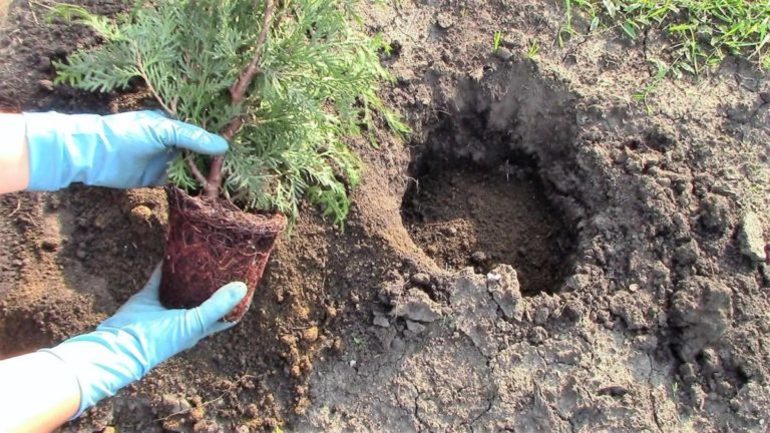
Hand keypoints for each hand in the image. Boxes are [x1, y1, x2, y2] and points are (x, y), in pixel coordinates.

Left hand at [23, 110, 226, 190]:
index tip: (241, 146)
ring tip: (228, 184)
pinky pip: (182, 183)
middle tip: (240, 171)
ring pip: (194, 168)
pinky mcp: (159, 178)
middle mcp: (174, 140)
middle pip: (202, 151)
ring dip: (207, 176)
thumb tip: (224, 147)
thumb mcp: (162, 130)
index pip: (204, 129)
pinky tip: (208, 194)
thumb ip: (192, 138)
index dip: (221, 137)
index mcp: (175, 122)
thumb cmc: (126, 133)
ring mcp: (167, 159)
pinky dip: (193, 188)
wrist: (93, 156)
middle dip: (218, 160)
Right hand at [41, 266, 245, 415]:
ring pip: (182, 285)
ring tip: (204, 254)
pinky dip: (165, 265)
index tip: (247, 284)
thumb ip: (217, 305)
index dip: (237, 303)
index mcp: (199, 327)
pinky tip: (173, 250)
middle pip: (204, 297)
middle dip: (214, 283)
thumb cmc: (161, 339)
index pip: (225, 316)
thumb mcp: (194, 323)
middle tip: (226, 261)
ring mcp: (166, 307)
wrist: (121, 344)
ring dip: (191, 272)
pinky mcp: (148, 297)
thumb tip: (242, 287)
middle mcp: (184, 317)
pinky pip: (158, 277)